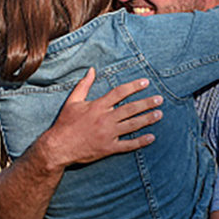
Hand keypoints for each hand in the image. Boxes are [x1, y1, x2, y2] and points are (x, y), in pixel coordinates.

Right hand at [41, 68, 163, 166]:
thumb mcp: (73, 101)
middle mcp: (105, 119)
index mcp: (97, 106)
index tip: (146, 83)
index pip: (119, 93)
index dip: (134, 87)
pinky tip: (151, 137)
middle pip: (131, 108)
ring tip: (159, 114)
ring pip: (132, 125)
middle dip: (147, 103)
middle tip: (160, 99)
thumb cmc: (65, 123)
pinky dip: (140, 142)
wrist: (59, 147)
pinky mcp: (108, 148)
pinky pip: (128, 145)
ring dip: (147, 119)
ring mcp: (108, 134)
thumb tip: (92, 70)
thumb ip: (84, 85)